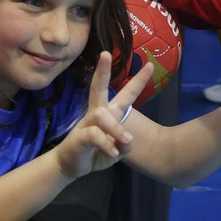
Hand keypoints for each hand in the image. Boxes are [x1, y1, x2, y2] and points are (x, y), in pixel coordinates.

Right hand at [53, 53, 149, 179]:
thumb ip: (124, 145)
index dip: (137, 81)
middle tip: (105, 54)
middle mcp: (96, 113)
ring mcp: (86, 123)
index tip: (150, 65)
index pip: (125, 95)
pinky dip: (107, 144)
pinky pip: (95, 134)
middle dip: (102, 71)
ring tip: (126, 141)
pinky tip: (113, 153)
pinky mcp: (79, 136)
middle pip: (98, 88)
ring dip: (116, 129)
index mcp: (109, 113)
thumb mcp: (117, 151)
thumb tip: (127, 140)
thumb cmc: (95, 154)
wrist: (70, 166)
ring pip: (103, 116)